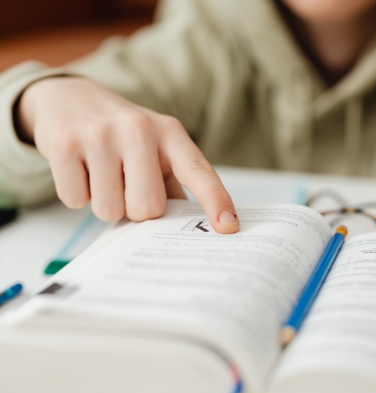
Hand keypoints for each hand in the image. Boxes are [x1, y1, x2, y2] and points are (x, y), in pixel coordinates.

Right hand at [16, 77, 239, 232]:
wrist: (70, 98)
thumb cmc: (122, 136)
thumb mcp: (155, 150)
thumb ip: (173, 185)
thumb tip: (189, 228)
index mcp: (170, 134)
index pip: (198, 171)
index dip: (216, 200)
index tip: (229, 226)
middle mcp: (139, 129)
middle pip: (148, 208)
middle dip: (137, 209)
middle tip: (127, 186)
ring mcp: (100, 135)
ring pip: (109, 210)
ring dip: (106, 202)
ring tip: (102, 174)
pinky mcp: (64, 144)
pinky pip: (76, 201)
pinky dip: (78, 194)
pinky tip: (80, 169)